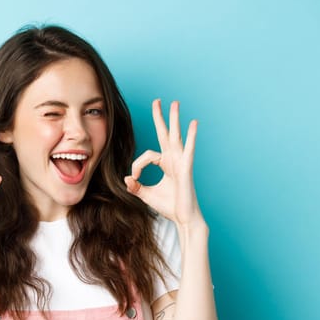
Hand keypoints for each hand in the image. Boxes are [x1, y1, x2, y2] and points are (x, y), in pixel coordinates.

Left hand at [124, 100, 204, 229]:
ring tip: (174, 103)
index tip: (134, 179)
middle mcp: (173, 159)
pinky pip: (188, 149)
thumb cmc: (169, 206)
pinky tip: (193, 123)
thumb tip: (125, 178)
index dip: (137, 165)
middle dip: (160, 117)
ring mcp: (181, 162)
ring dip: (174, 119)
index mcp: (165, 163)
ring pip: (176, 136)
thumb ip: (135, 186)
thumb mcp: (146, 194)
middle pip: (165, 134)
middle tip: (157, 101)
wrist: (183, 218)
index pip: (147, 155)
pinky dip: (191, 136)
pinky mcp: (186, 169)